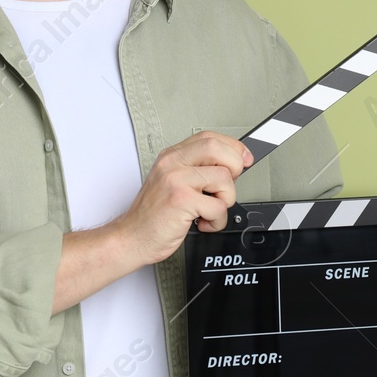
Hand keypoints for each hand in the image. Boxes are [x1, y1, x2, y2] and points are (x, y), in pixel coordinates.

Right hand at [111, 129, 251, 266]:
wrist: (132, 238)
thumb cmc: (154, 215)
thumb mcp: (172, 182)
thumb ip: (197, 170)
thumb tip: (232, 164)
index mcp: (172, 156)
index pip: (210, 138)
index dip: (233, 147)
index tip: (244, 159)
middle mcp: (173, 164)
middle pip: (218, 148)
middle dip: (234, 167)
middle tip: (225, 187)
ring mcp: (176, 180)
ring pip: (224, 179)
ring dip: (225, 200)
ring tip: (208, 210)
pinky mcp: (181, 200)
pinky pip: (218, 206)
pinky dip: (217, 221)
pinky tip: (203, 222)